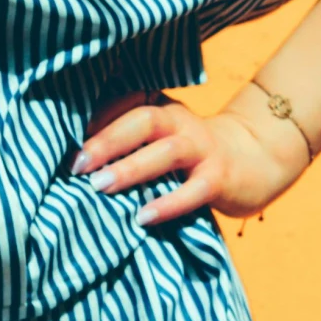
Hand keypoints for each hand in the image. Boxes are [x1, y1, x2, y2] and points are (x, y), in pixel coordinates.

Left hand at [70, 89, 313, 223]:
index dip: (97, 117)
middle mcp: (180, 123)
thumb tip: (75, 162)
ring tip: (100, 186)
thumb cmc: (190, 156)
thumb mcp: (160, 138)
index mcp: (161, 109)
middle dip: (107, 141)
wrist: (255, 162)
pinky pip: (193, 191)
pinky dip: (167, 204)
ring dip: (131, 168)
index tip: (65, 140)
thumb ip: (128, 143)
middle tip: (78, 165)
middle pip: (143, 120)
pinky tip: (142, 218)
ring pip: (166, 151)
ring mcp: (203, 149)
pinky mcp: (220, 178)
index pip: (126, 102)